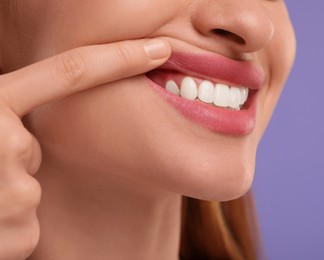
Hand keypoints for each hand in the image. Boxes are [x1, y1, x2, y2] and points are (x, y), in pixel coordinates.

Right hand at [0, 38, 170, 259]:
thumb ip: (0, 114)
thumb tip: (23, 133)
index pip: (69, 72)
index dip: (119, 58)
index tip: (159, 49)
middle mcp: (3, 141)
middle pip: (33, 149)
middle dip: (7, 163)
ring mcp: (14, 190)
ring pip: (29, 190)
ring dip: (2, 199)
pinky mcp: (21, 232)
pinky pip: (26, 226)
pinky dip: (5, 231)